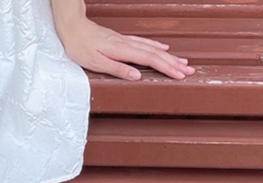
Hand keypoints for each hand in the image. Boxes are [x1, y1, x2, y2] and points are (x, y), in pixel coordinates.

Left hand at [55, 15, 194, 80]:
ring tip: (182, 62)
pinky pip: (144, 43)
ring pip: (152, 48)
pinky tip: (163, 48)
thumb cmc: (80, 46)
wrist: (72, 27)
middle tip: (189, 71)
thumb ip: (117, 69)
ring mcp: (125, 41)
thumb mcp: (95, 62)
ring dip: (169, 56)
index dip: (167, 69)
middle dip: (174, 64)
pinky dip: (156, 46)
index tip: (180, 75)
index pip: (150, 61)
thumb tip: (137, 76)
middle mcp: (127, 44)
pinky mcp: (121, 40)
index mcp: (122, 51)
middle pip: (156, 54)